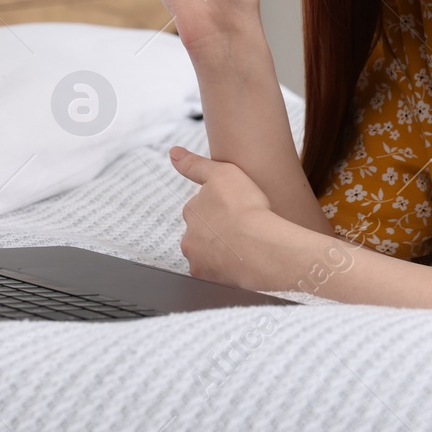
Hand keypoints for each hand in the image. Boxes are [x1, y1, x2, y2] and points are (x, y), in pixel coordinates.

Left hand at [169, 146, 299, 291]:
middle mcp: (189, 236)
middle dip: (215, 232)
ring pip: (206, 254)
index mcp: (192, 211)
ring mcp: (197, 259)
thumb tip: (173, 152)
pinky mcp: (208, 278)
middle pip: (200, 233)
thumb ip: (195, 164)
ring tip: (242, 247)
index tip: (234, 210)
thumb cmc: (245, 209)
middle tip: (239, 229)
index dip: (218, 209)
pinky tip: (240, 263)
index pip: (199, 209)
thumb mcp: (222, 173)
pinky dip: (224, 269)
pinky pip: (214, 273)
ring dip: (219, 251)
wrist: (259, 247)